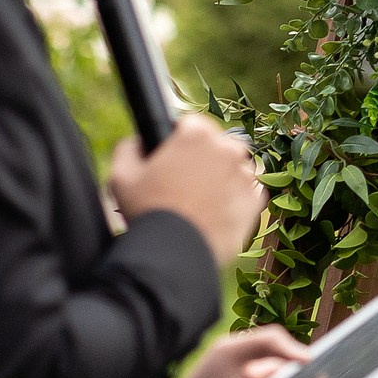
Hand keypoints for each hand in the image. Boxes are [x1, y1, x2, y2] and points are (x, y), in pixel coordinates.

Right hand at [109, 115, 264, 269]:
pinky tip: (215, 211)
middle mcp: (228, 150)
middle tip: (186, 181)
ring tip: (200, 199)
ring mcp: (245, 176)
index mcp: (197, 135)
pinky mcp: (255, 201)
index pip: (193, 123)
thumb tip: (137, 142)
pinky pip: (248, 192)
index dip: (181, 139)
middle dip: (205, 157)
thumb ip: (129, 148)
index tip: (174, 156)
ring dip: (223, 177)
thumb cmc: (147, 212)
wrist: (174, 254)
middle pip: (219, 144)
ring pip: (236, 168)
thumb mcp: (122, 176)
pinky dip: (235, 198)